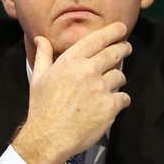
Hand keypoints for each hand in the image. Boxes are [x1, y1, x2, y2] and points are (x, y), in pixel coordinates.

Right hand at [13, 22, 131, 163]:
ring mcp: (101, 88)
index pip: (97, 40)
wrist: (49, 136)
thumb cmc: (42, 106)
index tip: (121, 28)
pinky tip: (113, 104)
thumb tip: (40, 38)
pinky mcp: (110, 106)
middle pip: (115, 53)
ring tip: (112, 84)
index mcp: (71, 61)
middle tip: (125, 48)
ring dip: (118, 78)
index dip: (113, 32)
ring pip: (120, 76)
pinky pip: (123, 98)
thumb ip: (43, 55)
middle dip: (123, 49)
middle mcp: (88, 70)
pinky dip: (120, 100)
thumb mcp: (38, 78)